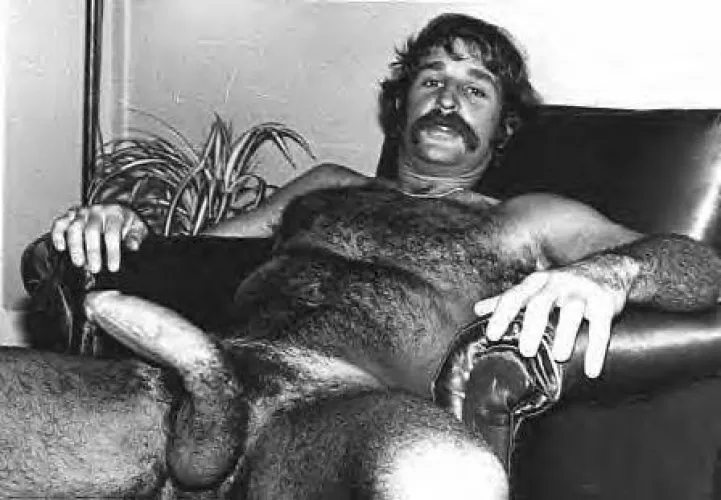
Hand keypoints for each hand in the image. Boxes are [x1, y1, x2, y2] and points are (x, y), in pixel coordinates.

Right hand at [50, 204, 148, 272]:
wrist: (118, 211)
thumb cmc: (127, 223)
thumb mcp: (137, 229)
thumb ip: (135, 237)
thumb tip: (133, 246)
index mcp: (115, 214)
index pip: (112, 233)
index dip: (112, 252)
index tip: (113, 268)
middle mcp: (96, 211)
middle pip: (91, 231)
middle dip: (92, 252)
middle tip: (94, 268)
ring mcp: (81, 213)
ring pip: (74, 228)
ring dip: (75, 247)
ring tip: (79, 263)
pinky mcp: (69, 216)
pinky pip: (60, 223)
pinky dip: (57, 235)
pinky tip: (61, 248)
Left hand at [473, 261, 629, 378]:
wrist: (610, 268)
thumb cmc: (563, 283)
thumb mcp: (535, 288)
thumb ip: (508, 299)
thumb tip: (477, 310)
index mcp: (535, 282)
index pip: (514, 296)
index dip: (501, 315)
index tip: (492, 335)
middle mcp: (557, 283)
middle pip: (541, 302)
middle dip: (532, 325)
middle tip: (526, 350)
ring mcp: (582, 291)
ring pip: (572, 310)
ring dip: (565, 334)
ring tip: (559, 357)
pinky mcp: (605, 302)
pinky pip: (601, 327)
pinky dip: (596, 349)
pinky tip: (591, 370)